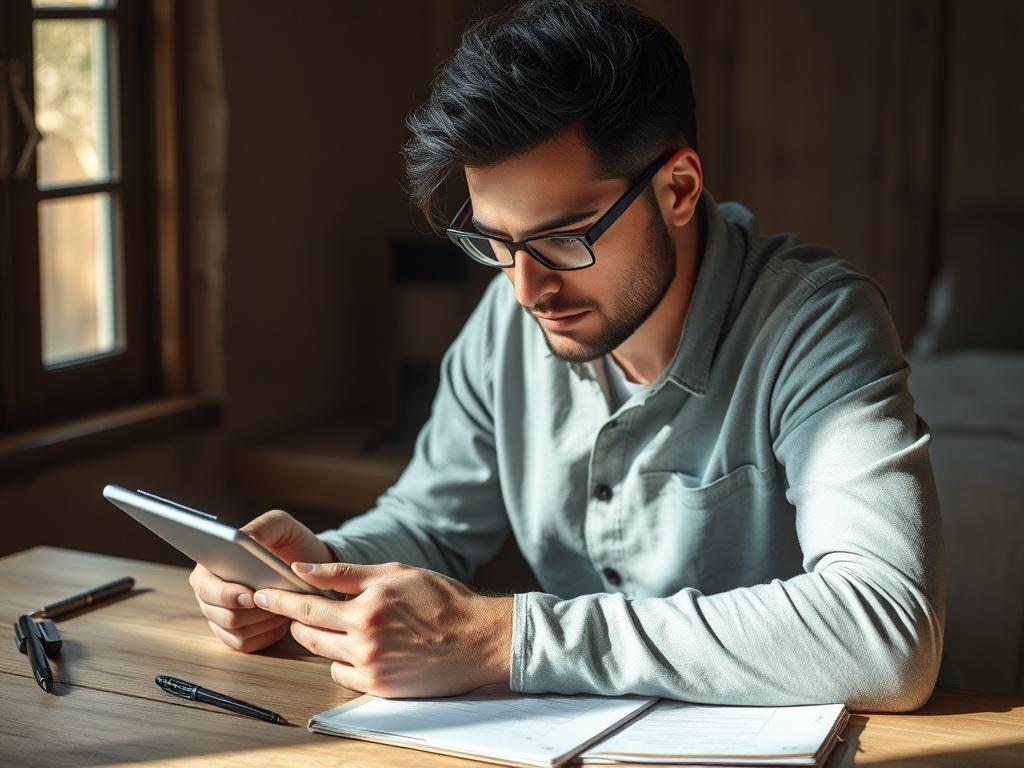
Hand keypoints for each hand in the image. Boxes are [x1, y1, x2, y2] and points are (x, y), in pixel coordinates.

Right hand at [188, 509, 333, 652]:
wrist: (310, 569)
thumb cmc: (291, 544)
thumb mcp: (282, 526)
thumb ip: (263, 527)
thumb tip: (244, 538)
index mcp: (210, 566)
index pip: (203, 584)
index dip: (223, 593)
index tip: (250, 594)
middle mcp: (209, 594)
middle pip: (217, 613)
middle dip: (250, 610)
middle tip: (277, 601)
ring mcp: (220, 617)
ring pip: (233, 630)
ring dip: (262, 620)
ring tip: (283, 605)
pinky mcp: (236, 636)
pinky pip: (245, 644)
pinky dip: (265, 634)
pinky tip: (280, 620)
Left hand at [253, 561, 513, 697]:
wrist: (479, 639)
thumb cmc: (441, 599)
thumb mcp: (396, 573)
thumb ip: (346, 574)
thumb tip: (303, 570)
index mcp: (367, 606)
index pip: (308, 605)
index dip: (280, 601)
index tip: (261, 595)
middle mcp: (365, 638)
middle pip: (308, 633)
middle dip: (296, 620)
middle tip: (293, 610)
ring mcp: (371, 666)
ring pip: (324, 654)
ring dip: (320, 639)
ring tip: (337, 625)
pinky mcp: (380, 687)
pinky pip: (342, 675)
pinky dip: (342, 661)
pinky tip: (358, 648)